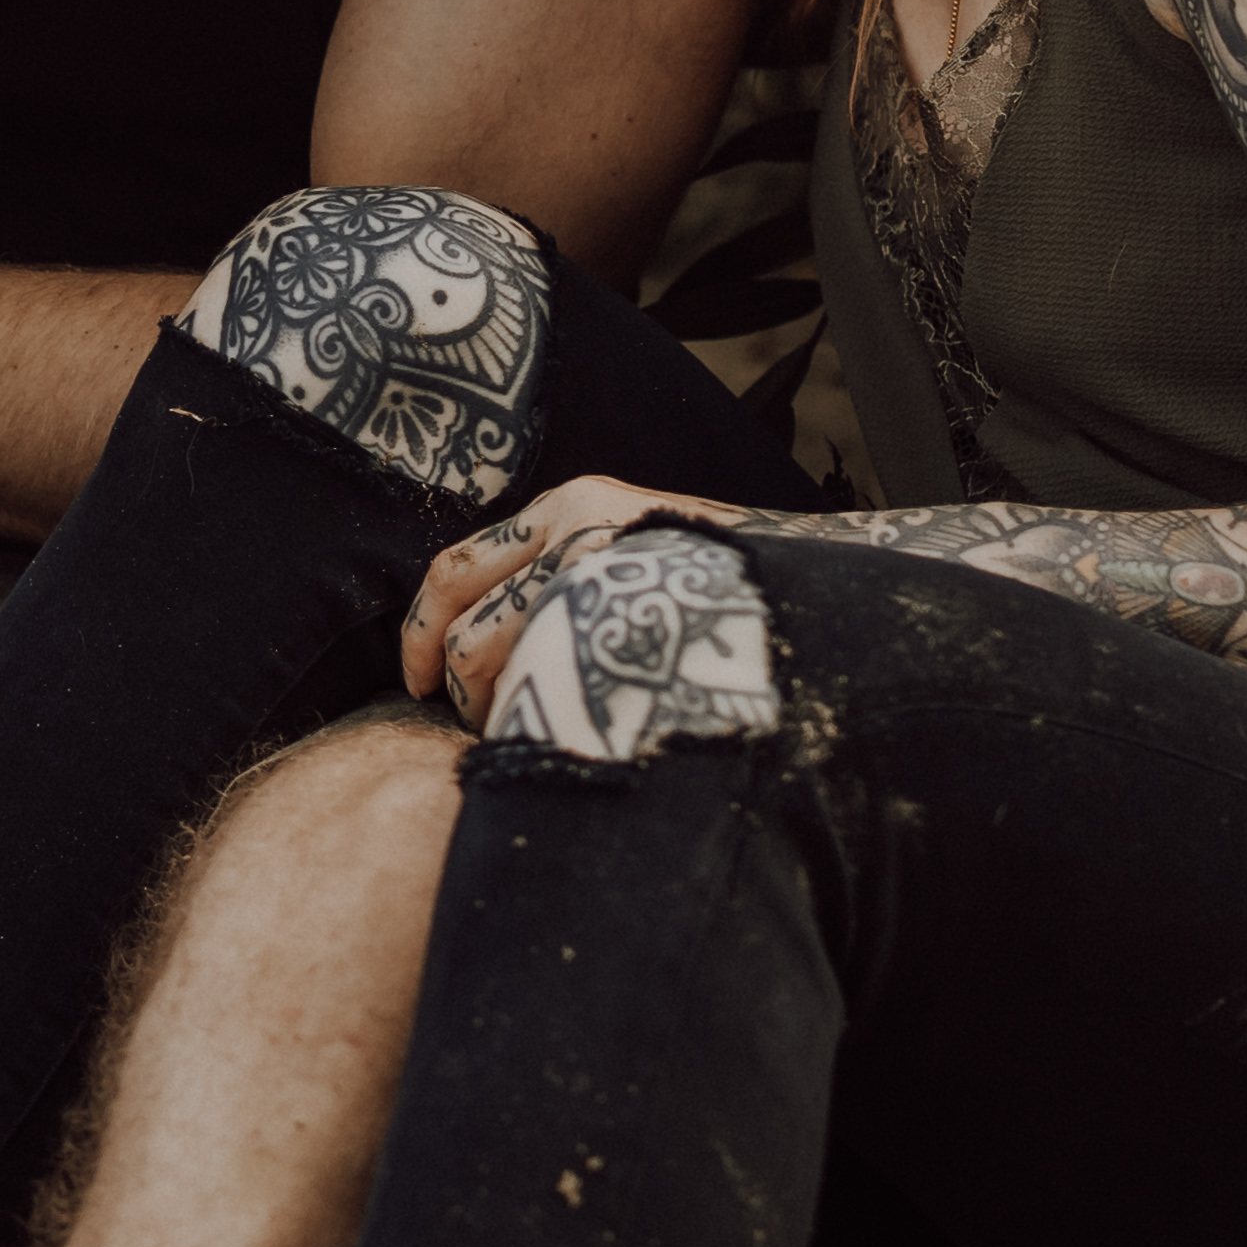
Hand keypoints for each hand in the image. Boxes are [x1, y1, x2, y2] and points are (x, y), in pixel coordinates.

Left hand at [404, 475, 758, 722]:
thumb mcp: (644, 549)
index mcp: (574, 507)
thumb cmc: (730, 587)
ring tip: (538, 734)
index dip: (423, 632)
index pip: (458, 567)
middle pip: (463, 624)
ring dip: (496, 714)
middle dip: (458, 689)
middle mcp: (576, 529)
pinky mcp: (628, 621)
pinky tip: (570, 739)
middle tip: (484, 725)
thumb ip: (578, 571)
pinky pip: (542, 687)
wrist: (826, 592)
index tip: (420, 679)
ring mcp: (601, 576)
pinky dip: (534, 722)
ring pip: (488, 659)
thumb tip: (509, 638)